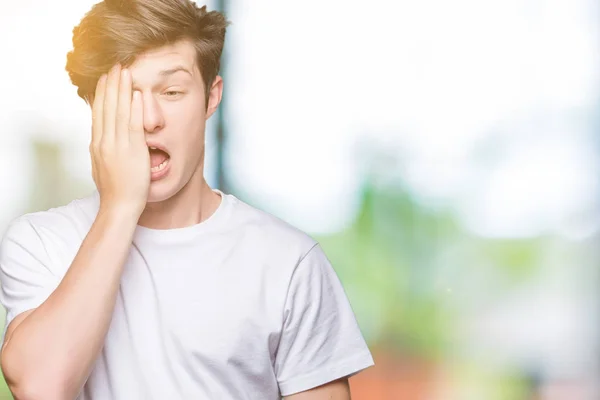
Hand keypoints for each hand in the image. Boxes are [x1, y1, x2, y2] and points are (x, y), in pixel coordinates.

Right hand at [90, 63, 149, 216]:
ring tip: (124, 71)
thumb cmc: (115, 191)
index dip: (101, 93)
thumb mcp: (103, 166)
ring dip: (121, 89)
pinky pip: (134, 125)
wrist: (119, 206)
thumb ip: (103, 150)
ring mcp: (117, 145)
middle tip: (114, 66)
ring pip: (119, 111)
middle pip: (106, 106)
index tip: (104, 78)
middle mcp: (104, 141)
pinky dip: (135, 108)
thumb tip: (100, 141)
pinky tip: (137, 93)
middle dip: (110, 84)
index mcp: (97, 144)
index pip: (98, 113)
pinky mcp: (132, 151)